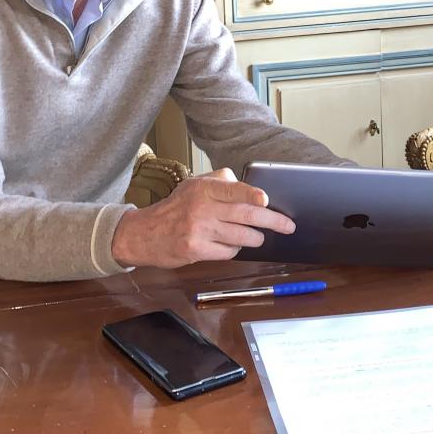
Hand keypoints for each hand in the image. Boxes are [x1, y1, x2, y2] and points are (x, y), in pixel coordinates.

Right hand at [110, 168, 294, 268]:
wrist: (145, 234)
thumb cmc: (176, 207)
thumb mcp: (194, 184)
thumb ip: (221, 181)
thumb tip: (250, 185)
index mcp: (203, 189)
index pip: (233, 190)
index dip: (252, 195)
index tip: (267, 200)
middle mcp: (202, 208)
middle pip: (245, 215)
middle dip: (272, 221)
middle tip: (287, 225)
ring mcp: (199, 231)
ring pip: (241, 237)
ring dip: (256, 238)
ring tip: (258, 236)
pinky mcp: (196, 250)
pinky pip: (228, 252)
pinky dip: (235, 250)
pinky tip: (233, 245)